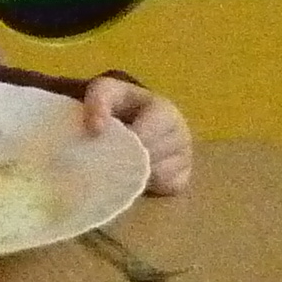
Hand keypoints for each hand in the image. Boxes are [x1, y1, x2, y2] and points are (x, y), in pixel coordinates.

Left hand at [84, 77, 191, 193]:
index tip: (106, 145)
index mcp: (165, 111)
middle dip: (128, 160)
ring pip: (160, 174)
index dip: (124, 142)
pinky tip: (135, 177)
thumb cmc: (121, 105)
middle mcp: (182, 134)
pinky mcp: (183, 178)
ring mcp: (185, 158)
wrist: (135, 118)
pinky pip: (167, 188)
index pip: (147, 134)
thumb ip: (98, 102)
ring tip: (120, 166)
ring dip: (136, 174)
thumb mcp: (106, 92)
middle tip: (108, 161)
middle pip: (153, 156)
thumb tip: (96, 129)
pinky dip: (149, 187)